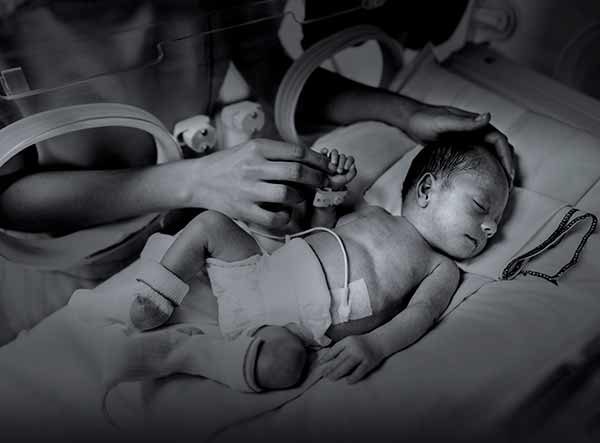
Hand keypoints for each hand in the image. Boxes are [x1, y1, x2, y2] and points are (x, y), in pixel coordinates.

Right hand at [183, 139, 329, 227]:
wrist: (198, 180)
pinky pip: (273, 218)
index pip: (297, 152)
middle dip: (317, 178)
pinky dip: (285, 217)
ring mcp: (248, 189)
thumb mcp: (250, 149)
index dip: (319, 161)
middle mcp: (253, 167)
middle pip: (297, 172)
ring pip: (288, 194)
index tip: (328, 167)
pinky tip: (285, 213)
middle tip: (324, 183)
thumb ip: (277, 153)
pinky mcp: (243, 210)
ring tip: (299, 197)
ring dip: (300, 197)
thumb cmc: (229, 164)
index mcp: (257, 148)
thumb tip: (311, 160)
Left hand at [318, 334, 384, 383]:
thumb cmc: (362, 343)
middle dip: (330, 368)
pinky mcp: (369, 362)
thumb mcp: (350, 340)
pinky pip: (359, 371)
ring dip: (338, 373)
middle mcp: (354, 347)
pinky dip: (353, 377)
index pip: (335, 350)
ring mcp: (361, 355)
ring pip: (347, 366)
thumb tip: (327, 359)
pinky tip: (347, 381)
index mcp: (348, 341)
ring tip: (331, 378)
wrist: (380, 341)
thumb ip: (341, 348)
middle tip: (323, 374)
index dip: (327, 357)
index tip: (320, 363)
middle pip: (339, 359)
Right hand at [320, 148, 356, 190]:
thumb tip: (353, 165)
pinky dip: (324, 151)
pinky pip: (324, 151)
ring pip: (334, 152)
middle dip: (341, 163)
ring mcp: (331, 158)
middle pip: (342, 156)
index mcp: (346, 163)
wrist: (326, 185)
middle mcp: (339, 160)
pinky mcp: (323, 158)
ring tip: (333, 164)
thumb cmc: (337, 182)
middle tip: (339, 171)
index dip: (349, 161)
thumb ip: (352, 173)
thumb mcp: (346, 179)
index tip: (346, 168)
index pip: (350, 158)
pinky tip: (326, 152)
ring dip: (335, 157)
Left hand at [405, 104, 515, 183]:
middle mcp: (477, 132)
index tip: (508, 175)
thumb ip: (465, 121)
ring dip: (497, 169)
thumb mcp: (444, 121)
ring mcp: (470, 140)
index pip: (500, 142)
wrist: (412, 121)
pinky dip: (484, 169)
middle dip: (506, 167)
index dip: (506, 158)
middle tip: (506, 187)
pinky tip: (481, 183)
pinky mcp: (462, 148)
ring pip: (490, 155)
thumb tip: (488, 117)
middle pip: (499, 150)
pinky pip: (478, 159)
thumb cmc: (426, 120)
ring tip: (498, 188)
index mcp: (477, 125)